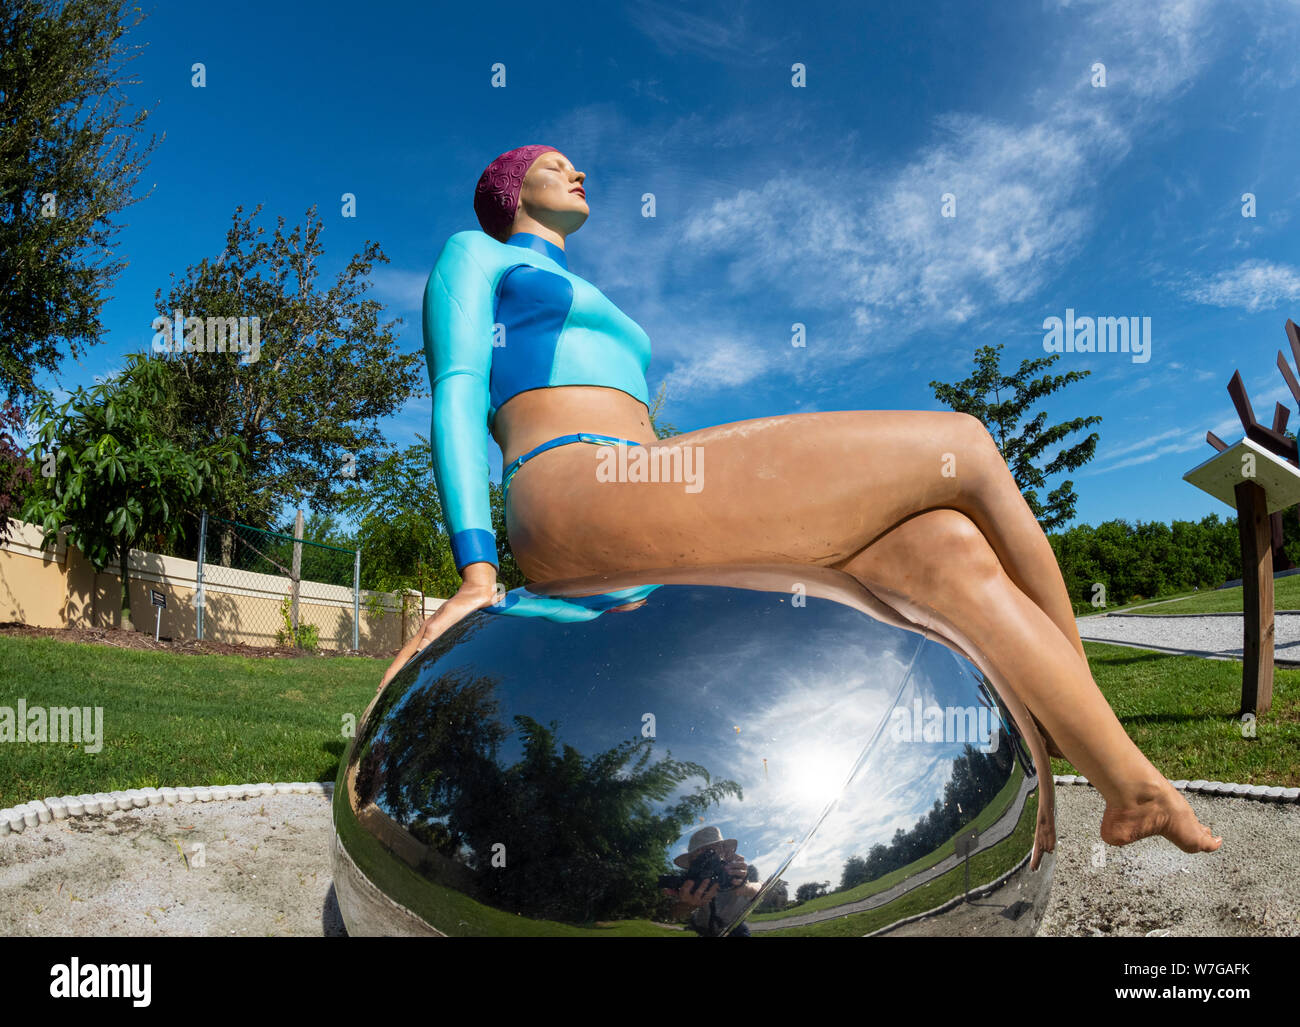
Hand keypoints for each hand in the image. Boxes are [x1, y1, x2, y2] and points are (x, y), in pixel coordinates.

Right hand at [374, 565, 499, 696]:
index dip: (392, 672)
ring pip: (412, 656)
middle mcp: (426, 635)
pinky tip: (419, 667)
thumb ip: (435, 632)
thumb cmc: (465, 606)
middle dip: (393, 674)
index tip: (382, 687)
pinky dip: (416, 663)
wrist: (476, 594)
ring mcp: (433, 635)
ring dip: (403, 669)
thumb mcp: (450, 618)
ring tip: (396, 683)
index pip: (403, 657)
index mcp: (425, 633)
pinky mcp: (442, 635)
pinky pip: (424, 653)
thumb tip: (418, 651)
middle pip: (404, 658)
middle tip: (381, 690)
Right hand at [667, 878, 720, 907]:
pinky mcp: (704, 902)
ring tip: (715, 882)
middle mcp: (692, 900)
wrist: (687, 908)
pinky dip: (714, 892)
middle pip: (697, 893)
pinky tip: (717, 886)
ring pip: (706, 896)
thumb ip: (672, 891)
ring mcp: (699, 902)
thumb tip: (664, 890)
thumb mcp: (677, 894)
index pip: (685, 892)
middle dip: (702, 887)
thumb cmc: (682, 897)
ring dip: (711, 889)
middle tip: (707, 879)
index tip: (690, 880)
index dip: (687, 886)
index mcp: (684, 897)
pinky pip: (710, 897)